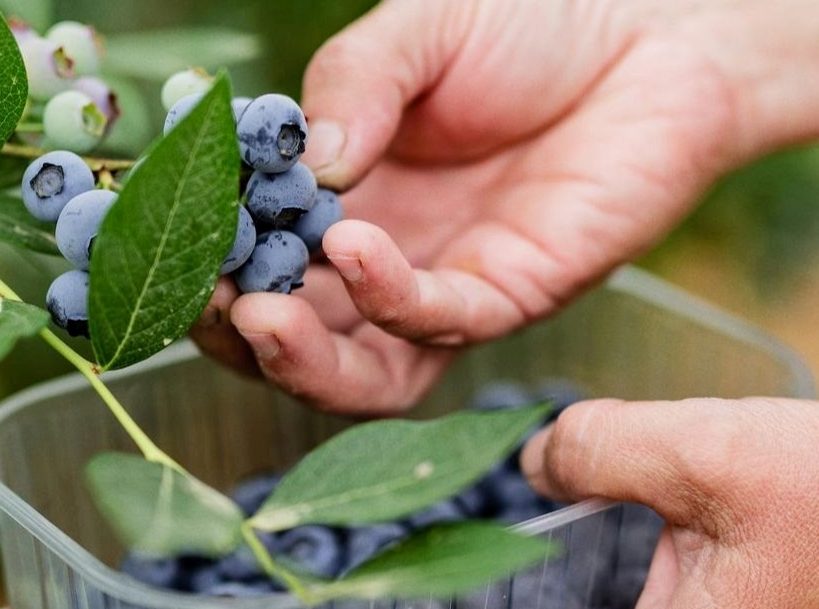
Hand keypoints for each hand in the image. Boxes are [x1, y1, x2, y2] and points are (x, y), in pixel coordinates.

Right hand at [190, 0, 818, 414]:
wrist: (652, 33)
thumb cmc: (533, 26)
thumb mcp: (417, 34)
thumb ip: (354, 85)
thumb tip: (305, 160)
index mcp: (342, 196)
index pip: (253, 255)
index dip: (206, 260)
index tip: (166, 242)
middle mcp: (384, 256)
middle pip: (295, 332)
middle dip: (238, 330)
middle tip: (206, 303)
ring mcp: (446, 284)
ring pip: (362, 366)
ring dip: (303, 354)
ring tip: (258, 315)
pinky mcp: (514, 294)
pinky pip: (441, 322)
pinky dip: (390, 298)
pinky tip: (355, 249)